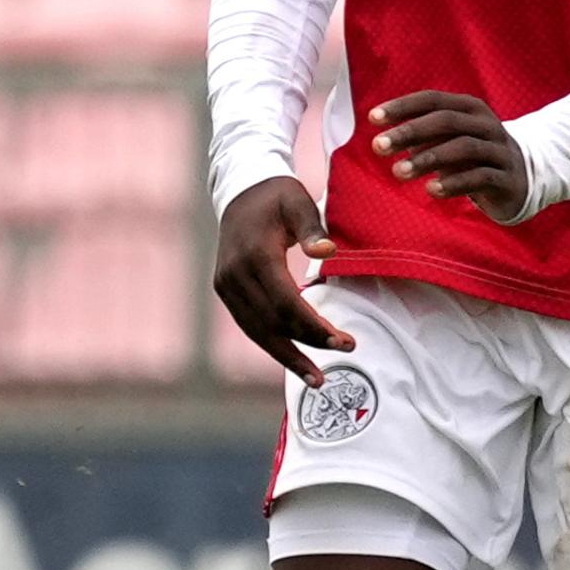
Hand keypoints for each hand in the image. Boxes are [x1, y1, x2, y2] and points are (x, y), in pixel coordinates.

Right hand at [212, 177, 352, 388]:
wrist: (240, 190)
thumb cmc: (277, 196)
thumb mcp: (299, 202)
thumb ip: (313, 228)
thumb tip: (328, 252)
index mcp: (255, 255)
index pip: (286, 304)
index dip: (314, 328)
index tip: (343, 341)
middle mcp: (235, 275)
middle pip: (273, 323)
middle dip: (308, 344)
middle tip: (344, 353)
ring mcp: (226, 284)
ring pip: (258, 331)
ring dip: (287, 357)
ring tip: (316, 379)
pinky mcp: (225, 290)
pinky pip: (250, 324)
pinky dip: (272, 343)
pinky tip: (293, 359)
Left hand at [369, 90, 528, 220]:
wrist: (521, 179)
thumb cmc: (473, 157)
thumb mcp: (449, 140)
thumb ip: (422, 137)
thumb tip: (384, 138)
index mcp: (469, 108)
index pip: (432, 100)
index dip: (403, 106)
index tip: (373, 118)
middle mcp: (486, 124)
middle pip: (446, 121)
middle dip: (410, 132)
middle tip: (378, 146)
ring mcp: (499, 150)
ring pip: (463, 148)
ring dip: (428, 159)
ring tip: (398, 172)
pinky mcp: (507, 178)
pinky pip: (480, 177)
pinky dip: (454, 183)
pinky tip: (431, 190)